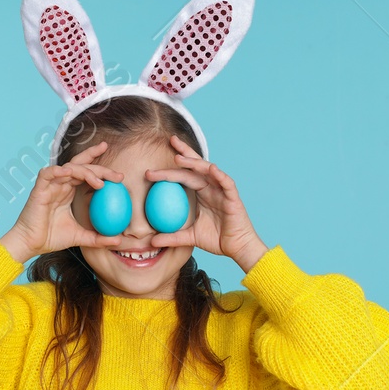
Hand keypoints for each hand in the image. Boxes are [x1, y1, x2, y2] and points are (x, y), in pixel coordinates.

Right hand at [4, 142, 133, 259]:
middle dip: (100, 166)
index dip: (101, 169)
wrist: (32, 243)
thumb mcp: (82, 237)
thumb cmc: (52, 237)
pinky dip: (58, 170)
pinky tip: (70, 172)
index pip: (87, 173)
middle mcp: (61, 184)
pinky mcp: (39, 189)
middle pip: (81, 166)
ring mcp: (50, 185)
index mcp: (69, 191)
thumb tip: (119, 240)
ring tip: (100, 182)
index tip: (119, 176)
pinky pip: (47, 174)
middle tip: (118, 174)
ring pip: (69, 168)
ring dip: (85, 171)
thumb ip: (99, 238)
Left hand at [146, 134, 263, 265]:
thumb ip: (172, 238)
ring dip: (195, 162)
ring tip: (179, 157)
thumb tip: (152, 242)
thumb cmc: (218, 241)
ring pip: (208, 171)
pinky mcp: (233, 198)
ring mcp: (222, 191)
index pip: (184, 175)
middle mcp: (211, 188)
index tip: (150, 172)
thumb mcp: (190, 238)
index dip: (169, 170)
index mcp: (202, 193)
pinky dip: (220, 175)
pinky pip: (227, 183)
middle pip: (195, 166)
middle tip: (170, 140)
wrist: (238, 249)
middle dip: (183, 152)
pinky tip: (211, 168)